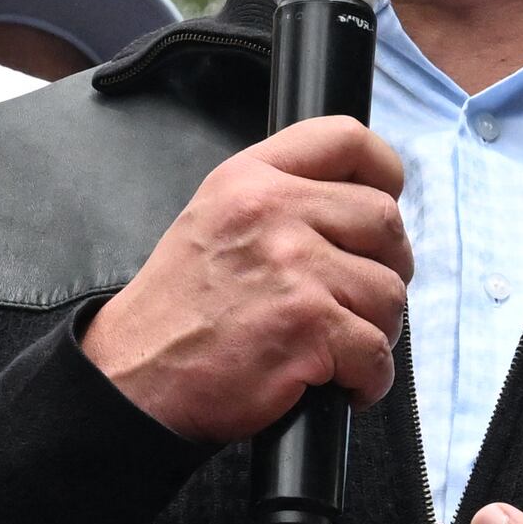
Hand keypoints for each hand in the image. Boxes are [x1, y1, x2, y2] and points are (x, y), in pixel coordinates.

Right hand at [82, 119, 408, 445]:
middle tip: (361, 298)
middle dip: (388, 266)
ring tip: (341, 347)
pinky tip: (341, 384)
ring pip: (389, 291)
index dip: (383, 171)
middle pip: (384, 220)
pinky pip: (376, 352)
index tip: (387, 199)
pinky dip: (369, 379)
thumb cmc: (176, 313)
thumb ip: (279, 199)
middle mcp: (273, 213)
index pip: (345, 139)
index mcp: (250, 180)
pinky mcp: (308, 327)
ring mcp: (294, 269)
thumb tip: (358, 205)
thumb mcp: (212, 221)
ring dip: (377, 329)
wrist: (133, 379)